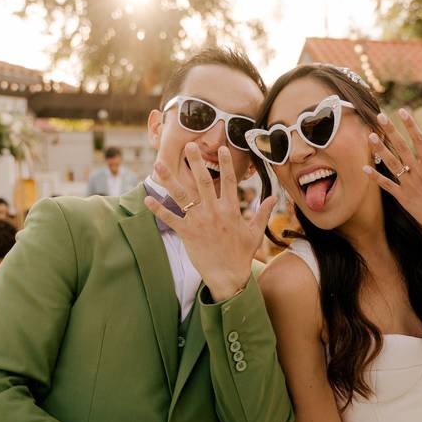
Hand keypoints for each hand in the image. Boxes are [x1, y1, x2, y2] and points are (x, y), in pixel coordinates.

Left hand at [145, 144, 275, 300]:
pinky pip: (171, 219)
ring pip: (182, 196)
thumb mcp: (255, 232)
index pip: (229, 181)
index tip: (222, 148)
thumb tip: (274, 197)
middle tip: (189, 145)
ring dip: (170, 180)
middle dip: (196, 162)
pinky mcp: (188, 234)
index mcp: (231, 210)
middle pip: (204, 181)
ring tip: (159, 165)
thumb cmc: (242, 255)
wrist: (229, 276)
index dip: (226, 164)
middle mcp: (214, 212)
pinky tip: (148, 198)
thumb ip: (263, 212)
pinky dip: (159, 209)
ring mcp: (200, 222)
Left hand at [363, 109, 421, 241]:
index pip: (419, 140)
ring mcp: (410, 186)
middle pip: (402, 147)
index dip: (410, 125)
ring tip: (370, 136)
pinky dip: (376, 178)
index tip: (403, 111)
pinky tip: (364, 168)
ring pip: (392, 164)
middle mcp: (419, 173)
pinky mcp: (404, 199)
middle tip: (380, 117)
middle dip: (391, 131)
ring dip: (380, 150)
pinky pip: (387, 186)